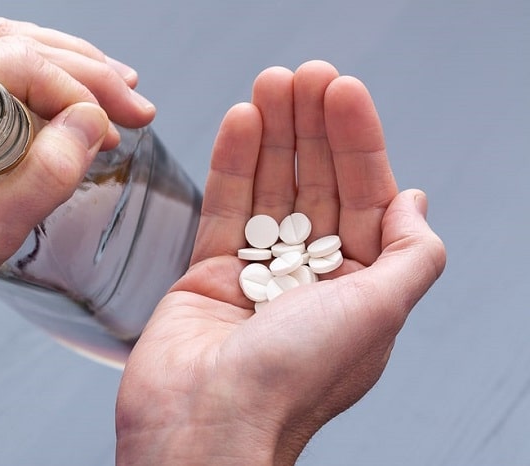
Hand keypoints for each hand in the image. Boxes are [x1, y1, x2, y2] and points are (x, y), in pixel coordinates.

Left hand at [0, 17, 155, 346]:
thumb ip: (50, 172)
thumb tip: (93, 121)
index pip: (20, 63)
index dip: (83, 89)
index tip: (121, 124)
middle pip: (11, 42)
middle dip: (82, 73)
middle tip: (132, 103)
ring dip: (58, 64)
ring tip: (107, 91)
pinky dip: (25, 73)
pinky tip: (57, 93)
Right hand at [115, 61, 445, 464]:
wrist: (203, 423)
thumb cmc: (290, 382)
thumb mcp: (378, 312)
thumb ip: (409, 255)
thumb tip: (417, 203)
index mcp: (358, 292)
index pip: (365, 199)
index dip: (357, 143)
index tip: (342, 92)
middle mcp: (310, 281)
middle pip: (316, 186)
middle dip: (312, 129)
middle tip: (303, 76)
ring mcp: (257, 275)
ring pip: (268, 191)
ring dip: (272, 135)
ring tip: (269, 85)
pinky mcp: (209, 275)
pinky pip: (224, 209)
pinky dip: (231, 164)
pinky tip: (239, 123)